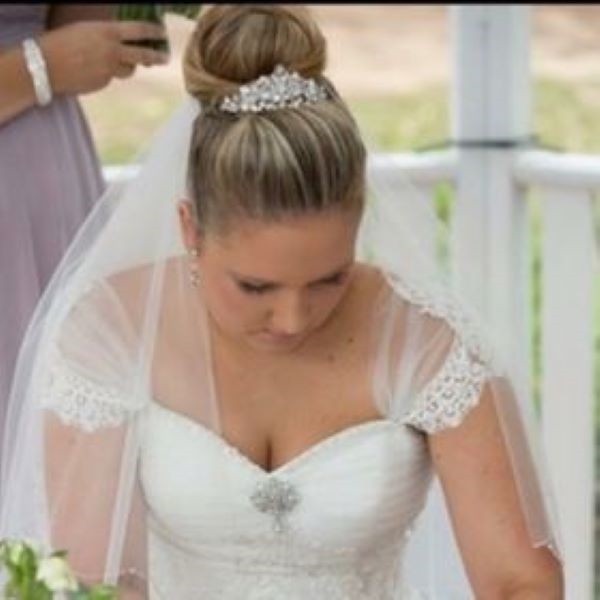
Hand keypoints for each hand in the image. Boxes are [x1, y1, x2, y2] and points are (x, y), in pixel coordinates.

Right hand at [39, 20, 169, 95]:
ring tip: (120, 61)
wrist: (44, 65)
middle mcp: (113, 52)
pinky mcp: (104, 83)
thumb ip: (106, 36)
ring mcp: (110, 70)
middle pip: (143, 55)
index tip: (162, 33)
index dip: (154, 31)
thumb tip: (121, 40)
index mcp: (108, 32)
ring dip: (128, 66)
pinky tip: (92, 69)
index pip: (139, 30)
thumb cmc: (60, 42)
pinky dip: (108, 74)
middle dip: (156, 56)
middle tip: (164, 58)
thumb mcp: (86, 30)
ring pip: (129, 70)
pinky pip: (112, 78)